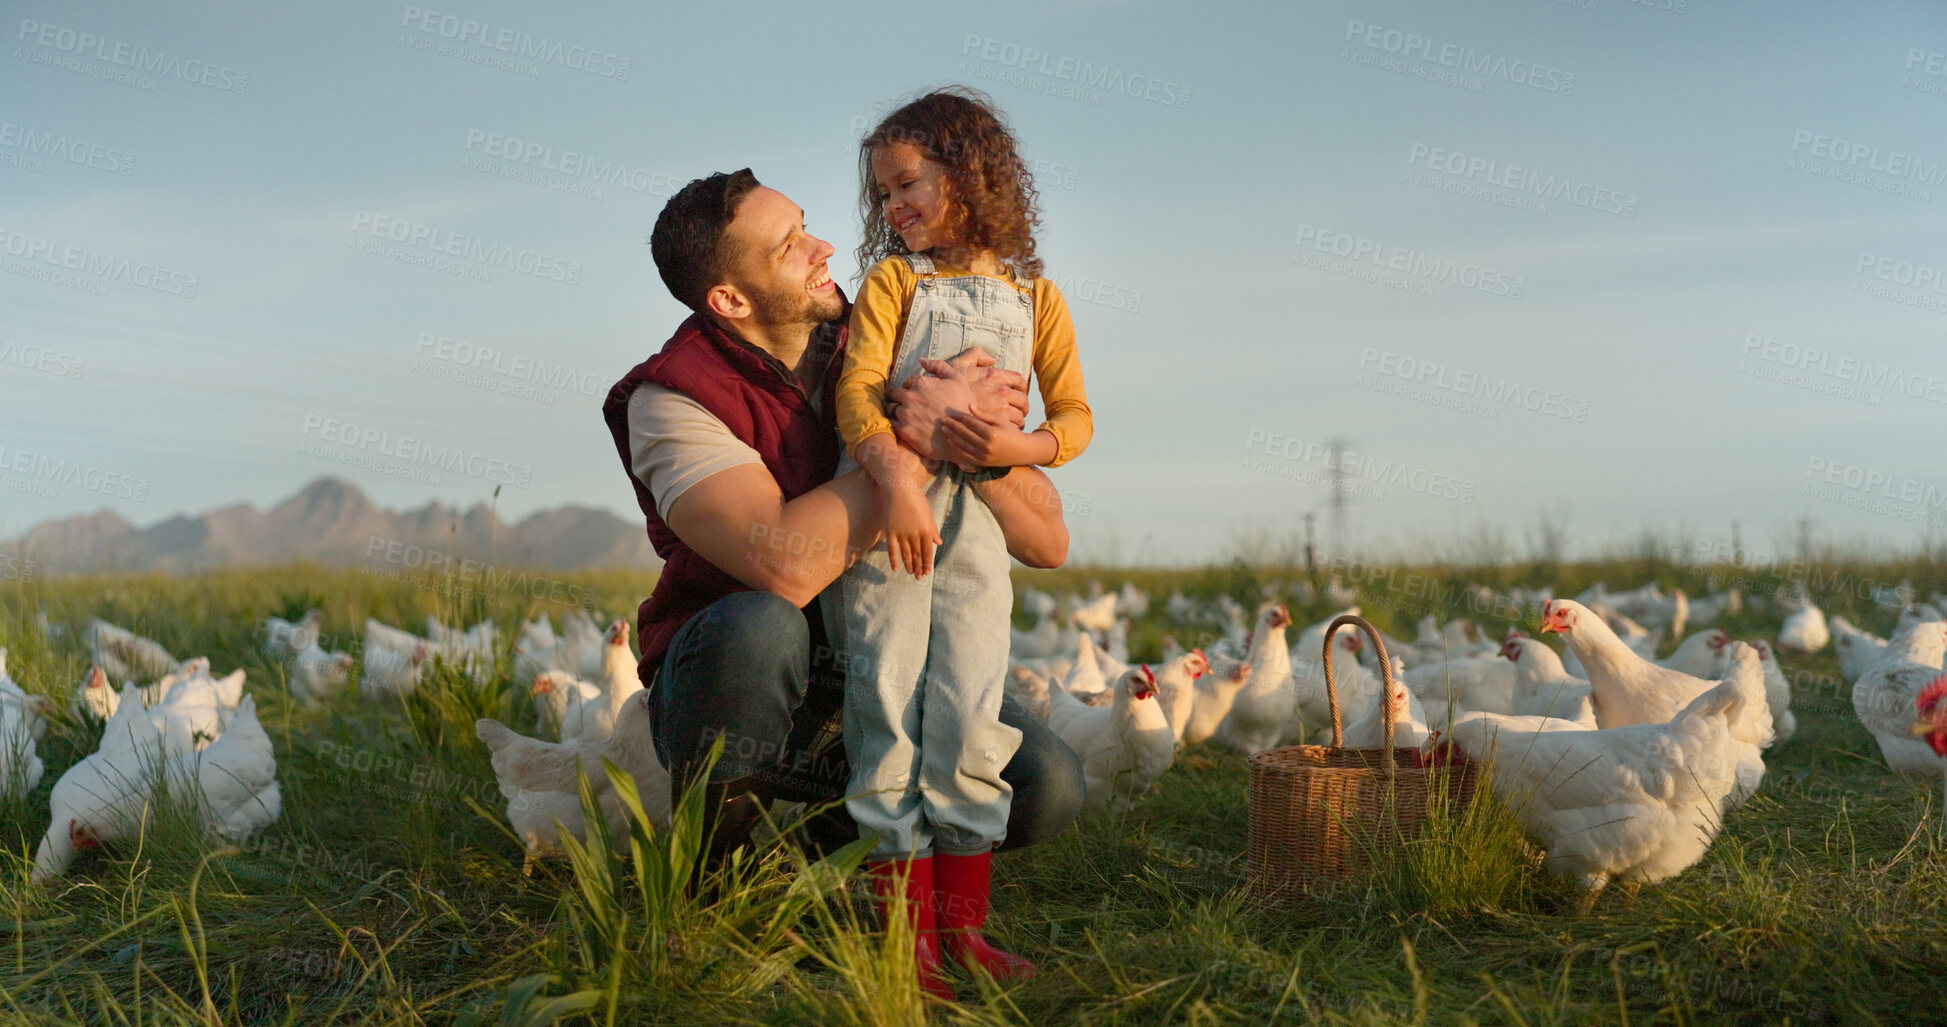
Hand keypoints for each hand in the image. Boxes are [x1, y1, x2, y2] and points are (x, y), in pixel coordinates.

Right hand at [885, 485, 938, 577]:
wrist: (899, 488)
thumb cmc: (916, 498)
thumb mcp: (929, 513)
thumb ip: (933, 529)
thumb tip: (938, 543)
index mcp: (926, 530)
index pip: (927, 552)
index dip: (927, 564)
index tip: (927, 572)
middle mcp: (914, 534)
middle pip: (917, 555)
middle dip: (919, 568)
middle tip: (919, 577)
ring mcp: (901, 533)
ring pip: (905, 554)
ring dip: (908, 565)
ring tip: (910, 573)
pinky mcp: (890, 531)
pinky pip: (891, 549)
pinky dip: (893, 560)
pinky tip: (895, 569)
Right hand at [918, 357, 1027, 428]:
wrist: (939, 408)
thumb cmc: (946, 387)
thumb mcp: (959, 365)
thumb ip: (975, 356)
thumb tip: (991, 359)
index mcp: (994, 376)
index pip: (1019, 381)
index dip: (1020, 389)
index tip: (1017, 394)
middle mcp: (1001, 392)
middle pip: (1023, 401)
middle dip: (1022, 408)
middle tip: (1016, 413)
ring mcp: (1000, 410)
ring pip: (1020, 418)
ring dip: (1017, 422)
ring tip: (1009, 426)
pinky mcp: (996, 426)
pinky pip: (1012, 430)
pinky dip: (1009, 432)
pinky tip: (1002, 434)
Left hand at [937, 414, 1052, 470]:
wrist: (1022, 452)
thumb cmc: (1011, 433)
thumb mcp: (1001, 421)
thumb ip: (984, 414)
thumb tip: (969, 406)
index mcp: (991, 433)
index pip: (971, 423)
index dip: (959, 418)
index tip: (950, 413)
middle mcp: (986, 446)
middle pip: (964, 434)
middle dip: (952, 426)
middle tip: (941, 420)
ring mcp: (983, 456)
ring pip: (962, 446)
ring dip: (951, 437)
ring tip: (943, 430)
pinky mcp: (982, 463)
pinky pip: (965, 456)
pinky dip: (956, 450)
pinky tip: (950, 443)